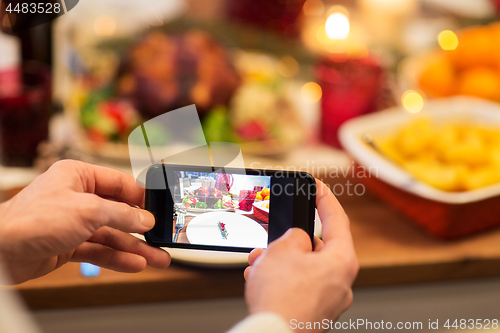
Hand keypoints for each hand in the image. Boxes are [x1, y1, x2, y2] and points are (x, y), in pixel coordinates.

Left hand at [0, 160, 169, 283]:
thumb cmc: (32, 220)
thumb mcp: (88, 211)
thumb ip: (121, 214)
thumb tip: (145, 219)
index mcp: (79, 176)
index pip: (120, 184)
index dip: (142, 198)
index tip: (160, 210)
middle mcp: (77, 197)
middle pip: (118, 212)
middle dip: (141, 228)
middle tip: (162, 237)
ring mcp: (72, 222)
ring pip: (111, 234)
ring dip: (134, 247)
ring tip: (157, 258)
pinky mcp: (68, 244)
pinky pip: (99, 249)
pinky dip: (116, 257)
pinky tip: (134, 264)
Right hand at [244, 179, 358, 331]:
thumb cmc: (282, 298)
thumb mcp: (283, 250)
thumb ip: (293, 236)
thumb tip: (297, 241)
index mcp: (342, 261)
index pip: (337, 220)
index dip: (325, 199)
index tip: (318, 186)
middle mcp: (341, 282)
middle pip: (316, 247)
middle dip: (288, 242)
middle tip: (271, 241)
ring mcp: (328, 300)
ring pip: (302, 269)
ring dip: (279, 262)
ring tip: (258, 264)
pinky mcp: (314, 313)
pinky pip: (297, 287)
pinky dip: (280, 281)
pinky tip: (261, 280)